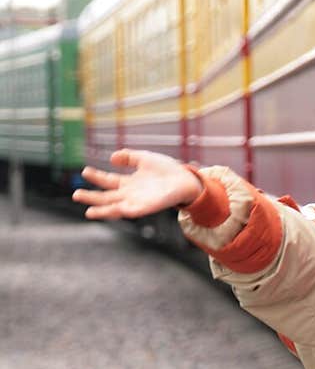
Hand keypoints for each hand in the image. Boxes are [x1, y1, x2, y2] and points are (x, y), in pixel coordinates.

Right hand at [73, 149, 201, 218]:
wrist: (185, 179)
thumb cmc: (166, 170)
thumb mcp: (143, 158)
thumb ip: (128, 157)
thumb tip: (111, 158)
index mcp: (129, 183)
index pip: (108, 181)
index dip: (96, 177)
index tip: (84, 171)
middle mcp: (130, 194)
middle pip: (107, 197)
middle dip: (91, 197)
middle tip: (75, 194)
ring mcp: (138, 202)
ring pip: (115, 208)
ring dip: (102, 210)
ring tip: (88, 211)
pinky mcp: (147, 208)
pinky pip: (132, 211)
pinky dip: (122, 211)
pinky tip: (113, 210)